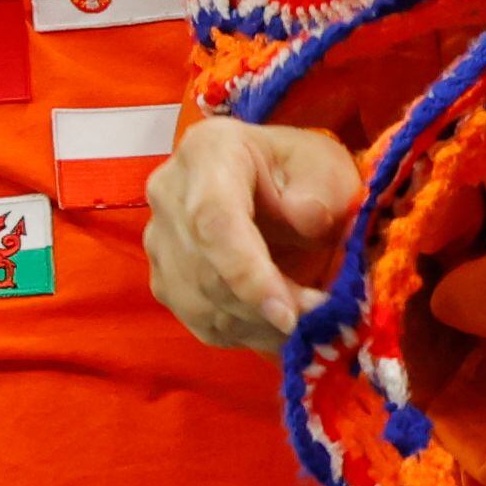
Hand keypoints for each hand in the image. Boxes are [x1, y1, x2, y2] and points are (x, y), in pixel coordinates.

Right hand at [145, 112, 363, 355]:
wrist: (275, 185)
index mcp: (207, 152)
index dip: (247, 272)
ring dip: (261, 324)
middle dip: (267, 306)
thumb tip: (306, 218)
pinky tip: (280, 323)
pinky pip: (203, 324)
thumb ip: (321, 189)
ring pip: (203, 305)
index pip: (213, 219)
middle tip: (320, 315)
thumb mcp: (324, 165)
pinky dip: (248, 333)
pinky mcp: (166, 283)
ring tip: (308, 318)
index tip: (287, 312)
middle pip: (207, 271)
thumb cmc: (300, 171)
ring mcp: (161, 243)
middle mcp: (169, 195)